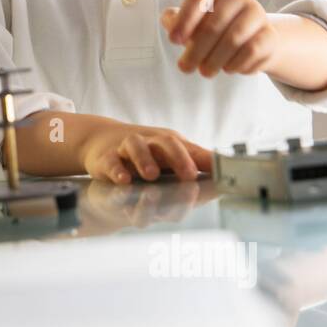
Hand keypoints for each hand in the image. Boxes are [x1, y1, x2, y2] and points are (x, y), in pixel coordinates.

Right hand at [78, 122, 212, 184]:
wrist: (102, 143)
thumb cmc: (145, 155)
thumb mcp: (170, 158)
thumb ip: (194, 170)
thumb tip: (224, 183)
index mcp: (171, 144)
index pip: (192, 150)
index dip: (206, 161)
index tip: (221, 174)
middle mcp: (151, 143)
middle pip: (166, 143)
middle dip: (179, 158)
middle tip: (190, 176)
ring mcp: (126, 149)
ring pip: (135, 147)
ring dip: (144, 160)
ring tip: (152, 175)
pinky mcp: (106, 159)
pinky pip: (111, 162)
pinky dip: (117, 170)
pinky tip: (124, 180)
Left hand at [161, 0, 278, 77]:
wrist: (250, 38)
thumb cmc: (212, 28)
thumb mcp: (191, 22)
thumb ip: (175, 21)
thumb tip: (169, 20)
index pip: (197, 0)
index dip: (183, 22)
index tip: (174, 41)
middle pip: (214, 26)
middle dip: (196, 51)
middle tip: (185, 68)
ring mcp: (257, 13)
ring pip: (233, 40)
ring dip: (215, 61)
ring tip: (205, 71)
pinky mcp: (270, 33)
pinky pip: (252, 52)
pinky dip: (236, 64)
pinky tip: (228, 68)